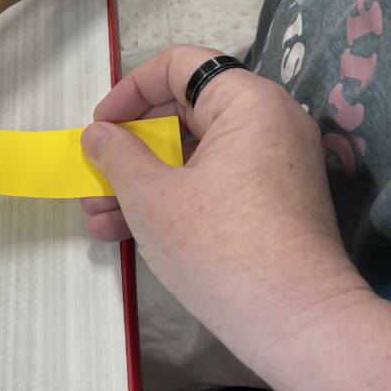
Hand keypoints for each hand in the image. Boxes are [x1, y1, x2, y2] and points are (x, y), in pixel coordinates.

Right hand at [80, 45, 367, 364]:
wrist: (297, 323)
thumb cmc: (220, 246)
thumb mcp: (153, 197)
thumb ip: (118, 155)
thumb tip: (99, 134)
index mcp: (247, 102)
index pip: (179, 66)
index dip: (129, 92)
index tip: (100, 128)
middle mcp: (268, 123)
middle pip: (185, 114)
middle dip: (129, 149)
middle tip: (92, 175)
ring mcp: (274, 167)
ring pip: (194, 158)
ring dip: (141, 184)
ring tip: (94, 217)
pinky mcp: (273, 206)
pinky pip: (213, 187)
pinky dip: (174, 202)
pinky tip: (123, 234)